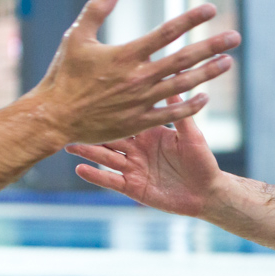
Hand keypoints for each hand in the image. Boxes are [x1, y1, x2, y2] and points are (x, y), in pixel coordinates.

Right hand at [27, 0, 239, 145]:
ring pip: (184, 85)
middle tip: (235, 37)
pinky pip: (172, 114)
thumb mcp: (76, 37)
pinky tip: (205, 97)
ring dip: (208, 73)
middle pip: (184, 58)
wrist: (53, 116)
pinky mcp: (140, 121)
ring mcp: (141, 100)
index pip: (166, 32)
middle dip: (212, 46)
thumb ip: (97, 10)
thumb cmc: (64, 75)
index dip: (191, 19)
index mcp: (126, 54)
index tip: (211, 10)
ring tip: (228, 63)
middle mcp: (138, 77)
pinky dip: (191, 106)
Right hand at [66, 106, 225, 216]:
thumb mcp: (191, 135)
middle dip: (91, 131)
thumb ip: (179, 112)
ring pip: (105, 157)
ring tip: (68, 144)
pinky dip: (96, 175)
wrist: (207, 192)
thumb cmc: (202, 160)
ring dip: (87, 151)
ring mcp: (133, 168)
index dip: (110, 110)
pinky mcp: (132, 187)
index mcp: (149, 132)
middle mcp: (137, 148)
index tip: (92, 98)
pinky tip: (80, 169)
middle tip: (70, 121)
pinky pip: (111, 180)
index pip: (125, 118)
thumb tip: (175, 83)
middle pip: (109, 137)